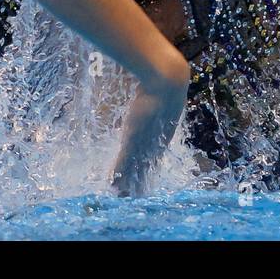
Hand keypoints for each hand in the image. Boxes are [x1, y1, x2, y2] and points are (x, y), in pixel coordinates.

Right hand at [111, 55, 189, 196]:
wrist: (166, 82)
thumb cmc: (160, 84)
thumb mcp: (155, 94)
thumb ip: (150, 95)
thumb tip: (150, 89)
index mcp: (160, 135)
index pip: (150, 158)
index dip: (144, 170)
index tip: (139, 181)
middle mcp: (153, 143)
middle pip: (143, 168)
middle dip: (136, 181)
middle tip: (128, 196)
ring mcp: (143, 142)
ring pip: (133, 169)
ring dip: (126, 182)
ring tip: (120, 196)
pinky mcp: (134, 139)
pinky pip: (124, 161)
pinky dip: (118, 172)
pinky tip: (113, 183)